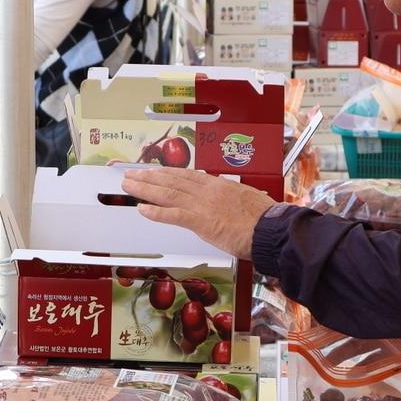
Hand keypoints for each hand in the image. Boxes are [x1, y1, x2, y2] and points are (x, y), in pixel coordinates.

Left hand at [121, 168, 275, 259]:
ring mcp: (203, 204)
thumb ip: (231, 199)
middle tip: (132, 174)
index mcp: (219, 184)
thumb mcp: (247, 200)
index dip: (168, 172)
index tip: (155, 171)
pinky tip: (142, 209)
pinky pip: (173, 215)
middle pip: (172, 180)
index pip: (187, 175)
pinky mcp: (201, 221)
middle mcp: (208, 190)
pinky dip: (155, 212)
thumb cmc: (264, 219)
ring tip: (129, 186)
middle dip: (149, 177)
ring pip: (168, 193)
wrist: (270, 229)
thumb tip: (227, 202)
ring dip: (145, 189)